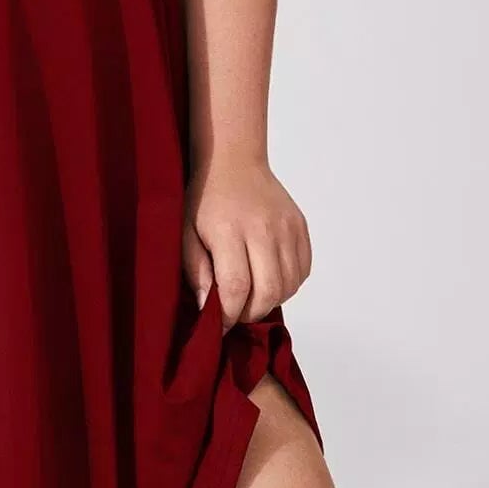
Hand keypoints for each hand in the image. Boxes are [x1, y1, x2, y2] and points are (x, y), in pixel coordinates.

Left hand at [182, 155, 312, 329]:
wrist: (233, 162)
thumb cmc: (204, 200)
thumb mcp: (185, 233)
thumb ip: (196, 271)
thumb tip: (208, 308)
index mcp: (229, 229)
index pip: (238, 286)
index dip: (230, 314)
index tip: (220, 324)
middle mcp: (263, 228)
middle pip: (268, 291)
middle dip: (251, 313)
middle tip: (236, 314)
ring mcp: (286, 227)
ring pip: (288, 285)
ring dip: (270, 301)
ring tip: (251, 297)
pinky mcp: (300, 227)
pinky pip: (302, 271)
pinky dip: (288, 286)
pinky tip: (268, 280)